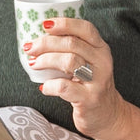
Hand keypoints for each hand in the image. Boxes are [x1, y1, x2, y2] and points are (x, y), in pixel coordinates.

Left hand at [28, 16, 125, 136]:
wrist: (109, 115)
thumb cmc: (91, 86)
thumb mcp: (90, 64)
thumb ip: (74, 51)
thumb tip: (40, 39)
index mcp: (101, 49)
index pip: (85, 29)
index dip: (65, 23)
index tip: (45, 24)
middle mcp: (102, 62)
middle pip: (72, 43)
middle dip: (46, 43)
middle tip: (30, 47)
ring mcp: (97, 81)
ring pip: (69, 61)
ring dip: (46, 60)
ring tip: (34, 64)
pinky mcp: (89, 99)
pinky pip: (64, 87)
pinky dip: (49, 85)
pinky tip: (44, 87)